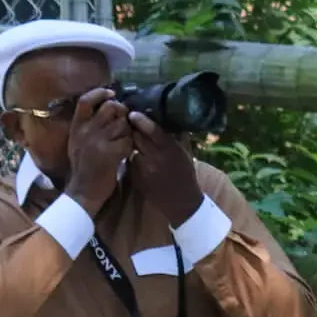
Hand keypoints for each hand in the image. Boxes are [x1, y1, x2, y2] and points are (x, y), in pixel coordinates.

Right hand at [65, 89, 132, 214]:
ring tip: (123, 142)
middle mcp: (85, 131)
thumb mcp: (78, 142)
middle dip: (123, 113)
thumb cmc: (84, 166)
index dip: (100, 93)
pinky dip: (130, 147)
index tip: (111, 93)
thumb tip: (107, 105)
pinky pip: (128, 141)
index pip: (85, 101)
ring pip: (122, 124)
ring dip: (128, 132)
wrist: (83, 192)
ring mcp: (97, 142)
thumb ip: (88, 125)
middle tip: (124, 123)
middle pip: (111, 108)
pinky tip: (125, 153)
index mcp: (77, 127)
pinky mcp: (109, 154)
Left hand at [128, 111, 203, 225]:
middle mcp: (156, 157)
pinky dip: (133, 158)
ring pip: (132, 149)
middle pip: (137, 137)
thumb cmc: (186, 175)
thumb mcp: (185, 154)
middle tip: (130, 124)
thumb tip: (171, 120)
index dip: (142, 120)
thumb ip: (177, 138)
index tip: (133, 114)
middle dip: (133, 130)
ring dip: (132, 144)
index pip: (153, 130)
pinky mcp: (137, 177)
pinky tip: (138, 160)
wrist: (181, 202)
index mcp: (171, 150)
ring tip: (134, 142)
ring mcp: (144, 168)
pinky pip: (130, 162)